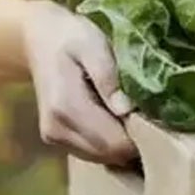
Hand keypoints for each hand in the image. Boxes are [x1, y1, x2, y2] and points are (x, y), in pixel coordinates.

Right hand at [20, 0, 136, 164]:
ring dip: (122, 144)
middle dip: (135, 142)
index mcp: (66, 107)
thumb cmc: (70, 36)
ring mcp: (54, 137)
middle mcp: (57, 129)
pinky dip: (109, 143)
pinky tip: (116, 119)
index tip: (158, 117)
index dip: (141, 136)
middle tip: (152, 116)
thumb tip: (126, 110)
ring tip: (133, 115)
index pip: (114, 143)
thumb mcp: (93, 44)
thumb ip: (108, 77)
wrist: (36, 39)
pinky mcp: (56, 139)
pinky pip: (92, 153)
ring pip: (102, 158)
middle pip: (109, 155)